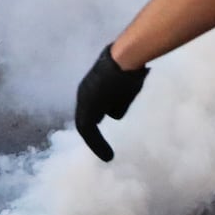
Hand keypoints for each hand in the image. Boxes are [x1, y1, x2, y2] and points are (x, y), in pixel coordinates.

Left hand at [75, 45, 148, 161]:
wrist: (126, 58)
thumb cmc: (130, 67)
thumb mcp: (127, 85)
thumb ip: (121, 98)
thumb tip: (119, 111)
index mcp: (92, 86)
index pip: (91, 108)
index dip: (97, 121)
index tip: (103, 136)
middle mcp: (84, 93)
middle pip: (86, 119)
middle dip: (94, 137)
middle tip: (104, 151)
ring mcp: (84, 99)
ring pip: (86, 126)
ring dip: (97, 143)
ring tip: (108, 156)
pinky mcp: (87, 107)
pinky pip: (88, 130)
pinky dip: (97, 144)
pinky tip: (107, 155)